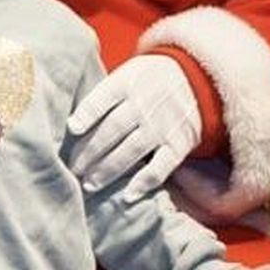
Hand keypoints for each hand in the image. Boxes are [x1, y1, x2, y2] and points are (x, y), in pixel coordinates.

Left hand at [66, 54, 200, 200]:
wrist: (197, 77)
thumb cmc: (149, 79)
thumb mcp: (128, 73)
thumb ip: (104, 95)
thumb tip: (72, 124)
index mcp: (128, 83)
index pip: (103, 98)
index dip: (87, 114)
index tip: (71, 129)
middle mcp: (144, 104)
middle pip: (112, 129)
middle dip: (89, 152)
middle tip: (72, 170)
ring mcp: (162, 125)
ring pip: (131, 151)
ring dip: (108, 170)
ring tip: (89, 185)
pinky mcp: (179, 144)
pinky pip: (161, 166)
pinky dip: (144, 182)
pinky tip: (127, 195)